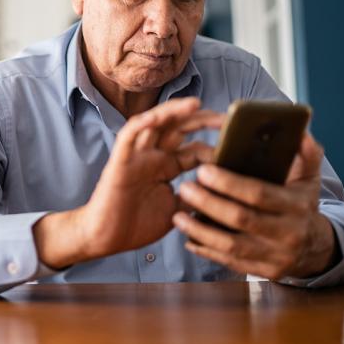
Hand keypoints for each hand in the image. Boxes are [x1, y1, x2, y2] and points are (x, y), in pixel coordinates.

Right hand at [33, 97, 219, 268]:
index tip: (238, 145)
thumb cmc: (137, 225)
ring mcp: (137, 156)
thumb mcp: (177, 210)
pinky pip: (129, 135)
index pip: (195, 148)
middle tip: (226, 119)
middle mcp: (154, 156)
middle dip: (202, 120)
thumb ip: (195, 197)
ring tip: (196, 104)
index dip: (216, 145)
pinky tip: (157, 116)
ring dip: (174, 112)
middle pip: (179, 128)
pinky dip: (142, 123)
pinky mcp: (120, 160)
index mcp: (168, 167)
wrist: (106, 239)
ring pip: (155, 123)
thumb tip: (224, 192)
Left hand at [172, 133, 337, 279]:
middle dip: (209, 203)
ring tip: (177, 216)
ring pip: (231, 245)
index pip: (259, 194)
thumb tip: (300, 131)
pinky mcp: (263, 271)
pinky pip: (230, 262)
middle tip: (184, 187)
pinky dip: (207, 250)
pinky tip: (187, 238)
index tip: (203, 170)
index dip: (229, 183)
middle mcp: (287, 233)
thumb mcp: (310, 179)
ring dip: (200, 231)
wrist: (316, 248)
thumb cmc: (302, 205)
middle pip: (241, 219)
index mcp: (297, 206)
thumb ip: (306, 154)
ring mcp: (275, 256)